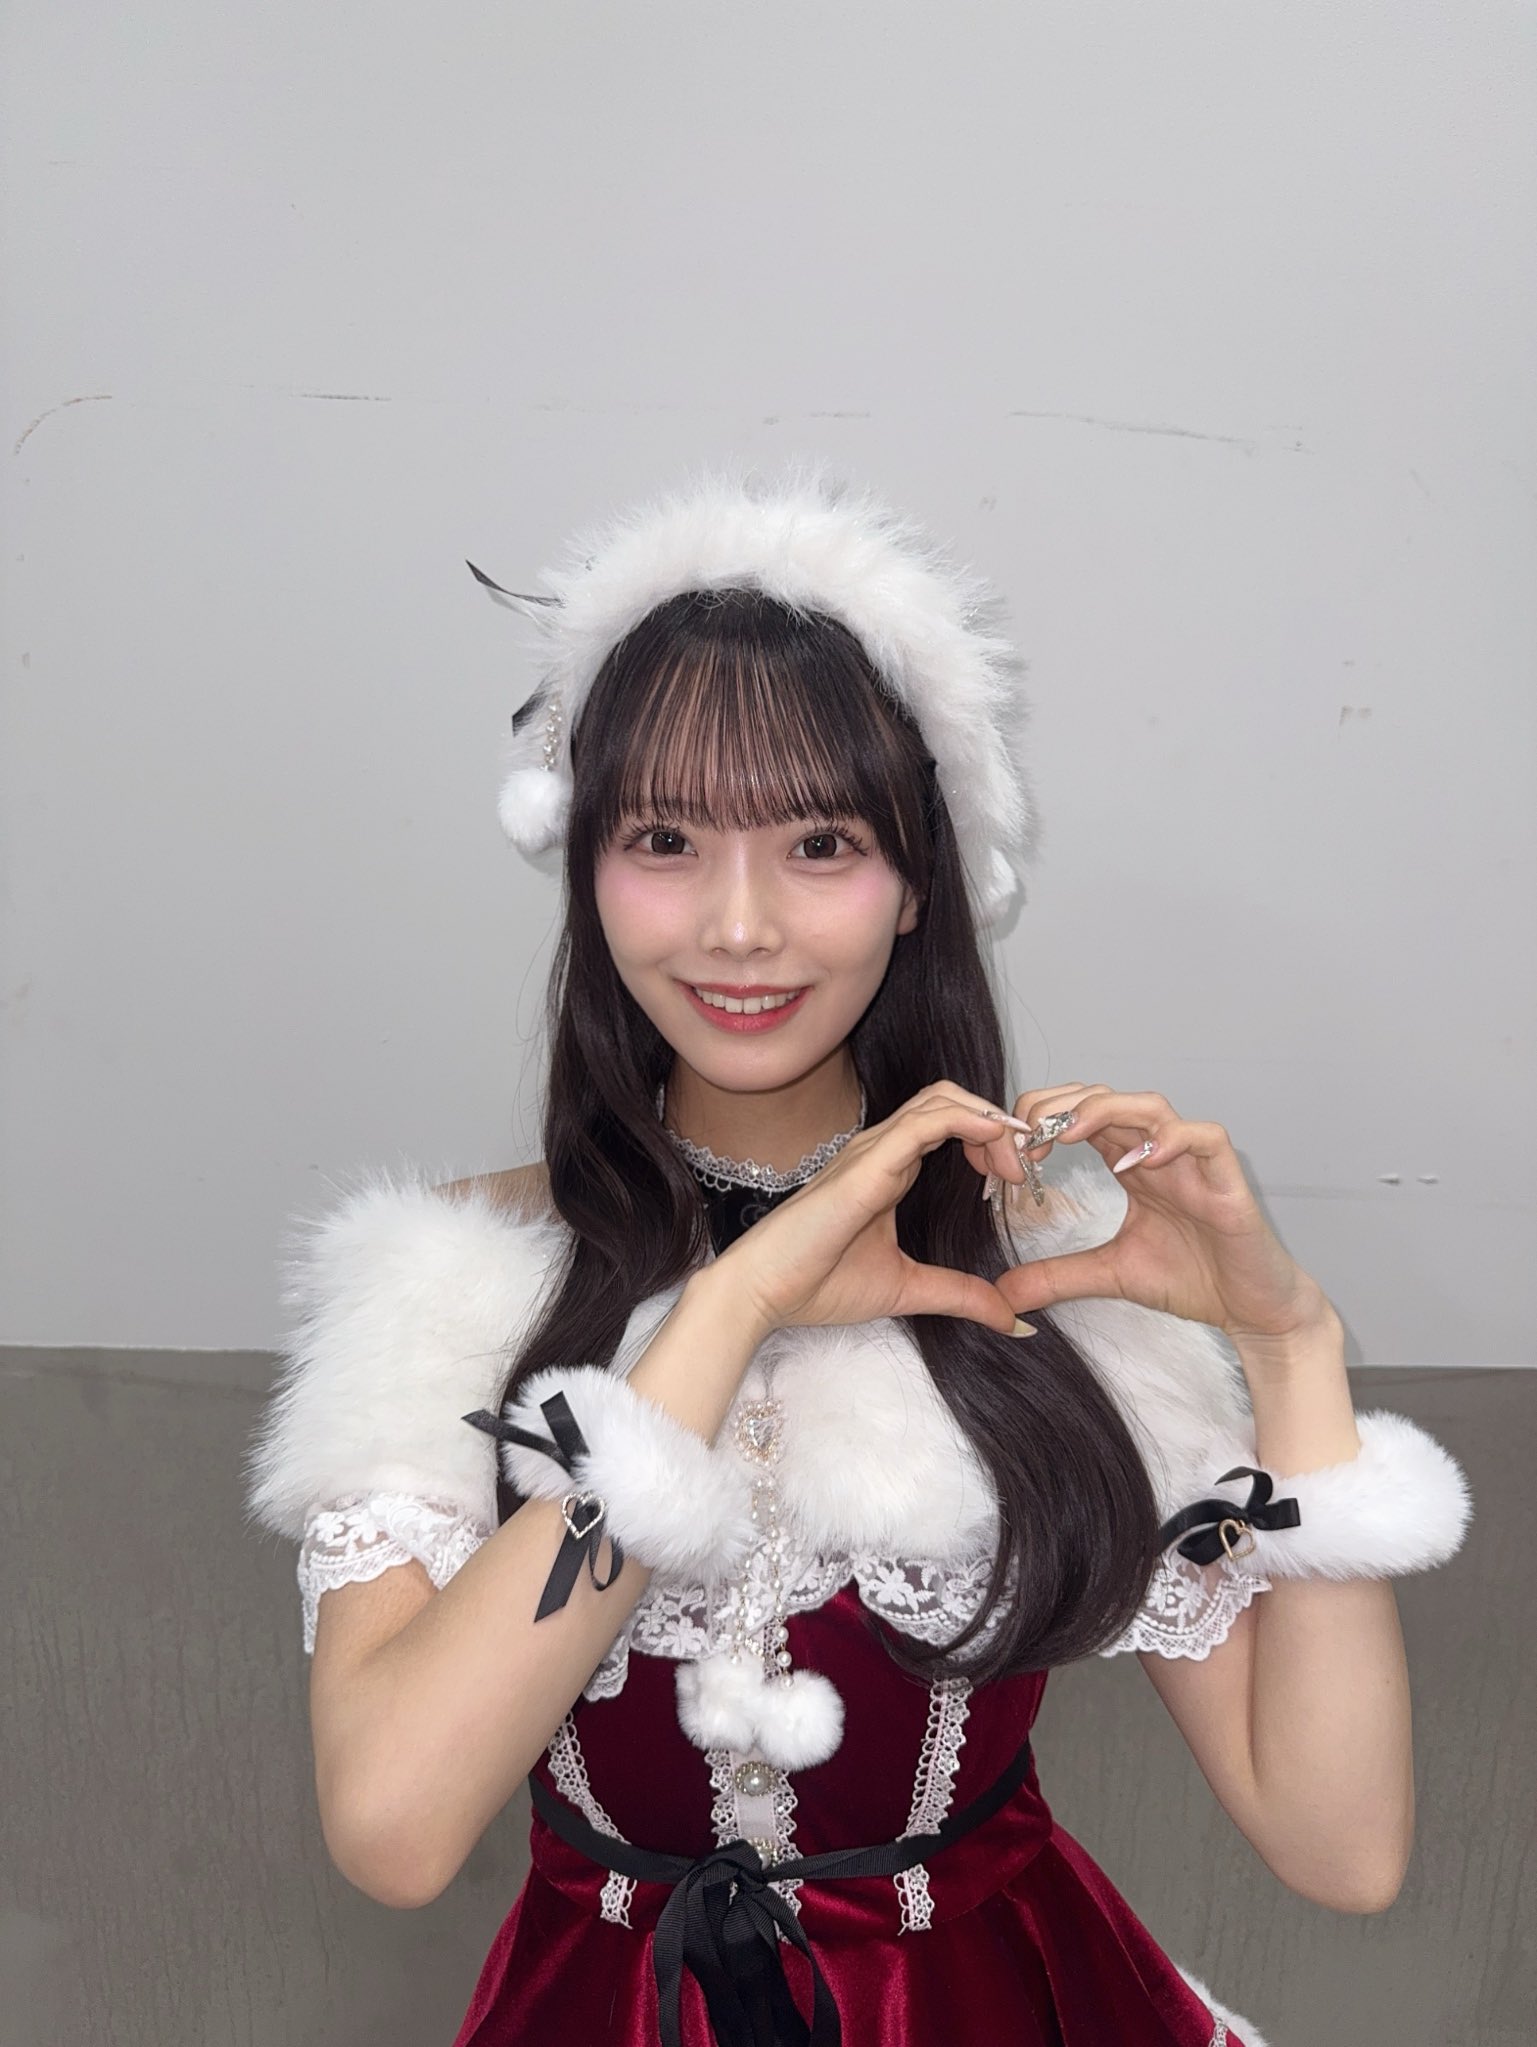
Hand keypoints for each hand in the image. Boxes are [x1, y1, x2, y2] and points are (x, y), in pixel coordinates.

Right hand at [714, 1081, 1026, 1340]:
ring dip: (991, 1120)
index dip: (991, 1138)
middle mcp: (881, 1150)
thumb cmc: (816, 1284)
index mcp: (888, 1170)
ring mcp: (873, 1151)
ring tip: (1019, 1159)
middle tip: (1026, 1166)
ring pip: (943, 1100)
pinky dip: (969, 1121)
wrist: (763, 1293)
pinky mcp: (868, 1164)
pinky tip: (997, 1140)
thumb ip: (960, 1295)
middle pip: (951, 1101)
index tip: (1020, 1177)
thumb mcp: (908, 1290)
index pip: (949, 1124)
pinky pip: (926, 1122)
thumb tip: (1012, 1317)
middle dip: (998, 1123)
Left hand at [993, 1084, 1331, 1343]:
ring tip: (1068, 1134)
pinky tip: (1139, 1163)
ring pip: (1150, 1105)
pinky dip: (1173, 1139)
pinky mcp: (1228, 1180)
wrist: (1252, 1311)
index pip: (1079, 1115)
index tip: (1010, 1155)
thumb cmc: (1193, 1278)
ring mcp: (1194, 1161)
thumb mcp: (1109, 1274)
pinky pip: (1205, 1137)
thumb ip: (1057, 1276)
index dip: (1041, 1122)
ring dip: (1105, 1110)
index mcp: (1130, 1162)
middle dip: (1059, 1107)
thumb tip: (1002, 1292)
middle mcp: (1158, 1152)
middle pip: (1104, 1097)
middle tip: (1027, 1139)